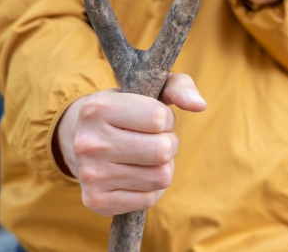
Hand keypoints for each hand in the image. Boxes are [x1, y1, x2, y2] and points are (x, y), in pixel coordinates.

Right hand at [53, 73, 205, 216]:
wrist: (88, 142)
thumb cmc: (129, 112)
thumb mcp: (150, 89)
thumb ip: (178, 87)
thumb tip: (199, 105)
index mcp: (98, 108)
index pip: (159, 118)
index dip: (167, 119)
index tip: (154, 119)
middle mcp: (88, 142)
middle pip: (163, 150)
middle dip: (168, 144)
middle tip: (153, 140)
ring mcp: (90, 175)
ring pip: (161, 177)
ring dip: (163, 167)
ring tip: (146, 157)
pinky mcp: (97, 201)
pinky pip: (150, 199)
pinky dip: (152, 188)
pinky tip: (137, 175)